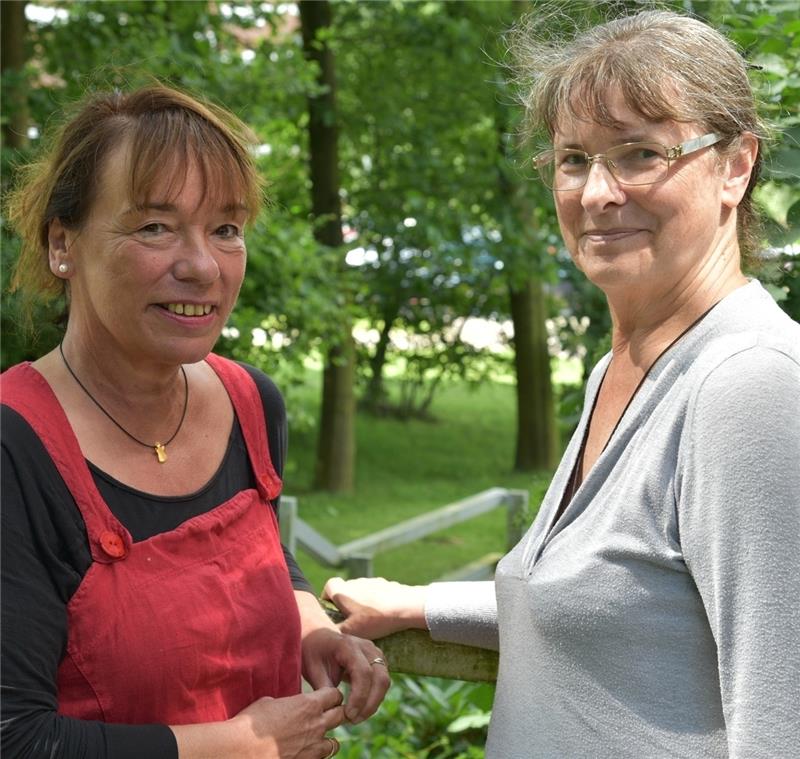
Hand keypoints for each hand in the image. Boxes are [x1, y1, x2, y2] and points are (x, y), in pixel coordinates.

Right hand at [231, 688, 343, 757]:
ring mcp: (313, 747)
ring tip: (316, 739)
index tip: (326, 698)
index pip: (335, 694)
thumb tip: (286, 706)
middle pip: (340, 716)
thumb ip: (286, 703)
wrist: (242, 750)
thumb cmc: (251, 723)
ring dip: (327, 740)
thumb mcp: (269, 702)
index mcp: (309, 705)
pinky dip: (316, 756)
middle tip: (326, 716)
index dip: (331, 695)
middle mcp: (316, 725)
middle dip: (335, 714)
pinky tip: (305, 753)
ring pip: (334, 744)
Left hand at [295, 591, 389, 723]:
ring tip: (355, 718)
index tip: (348, 715)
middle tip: (353, 721)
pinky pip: (382, 682)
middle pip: (380, 678)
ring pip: (384, 681)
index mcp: (349, 645)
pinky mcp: (377, 661)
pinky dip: (374, 698)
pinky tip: (360, 709)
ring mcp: (374, 652)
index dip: (359, 697)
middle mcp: (366, 647)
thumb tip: (336, 709)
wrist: (318, 637)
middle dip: (370, 704)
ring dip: (373, 703)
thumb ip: (325, 687)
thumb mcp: (313, 669)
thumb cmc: (313, 652)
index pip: (363, 673)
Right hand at [322, 576, 428, 639]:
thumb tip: (325, 633)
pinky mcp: (387, 584)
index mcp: (344, 591)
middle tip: (351, 621)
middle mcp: (356, 582)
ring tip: (369, 620)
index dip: (327, 597)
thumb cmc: (376, 619)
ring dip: (362, 603)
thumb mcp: (351, 631)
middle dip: (345, 604)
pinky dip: (377, 601)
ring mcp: (372, 581)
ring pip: (361, 591)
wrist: (406, 607)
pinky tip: (383, 615)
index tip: (331, 610)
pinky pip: (376, 592)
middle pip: (345, 590)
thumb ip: (335, 631)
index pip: (328, 586)